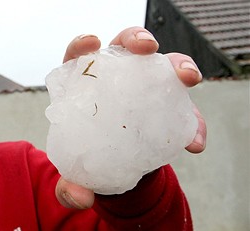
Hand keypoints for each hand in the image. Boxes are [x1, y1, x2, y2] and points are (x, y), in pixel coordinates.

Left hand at [55, 26, 206, 208]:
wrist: (114, 172)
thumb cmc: (86, 161)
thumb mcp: (75, 175)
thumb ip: (70, 187)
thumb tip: (80, 197)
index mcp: (84, 86)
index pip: (79, 57)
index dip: (83, 45)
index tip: (92, 44)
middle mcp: (115, 79)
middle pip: (124, 48)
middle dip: (136, 40)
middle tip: (147, 49)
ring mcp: (144, 89)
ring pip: (161, 65)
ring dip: (178, 65)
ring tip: (187, 78)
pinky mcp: (166, 107)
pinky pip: (184, 107)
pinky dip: (193, 121)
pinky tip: (195, 142)